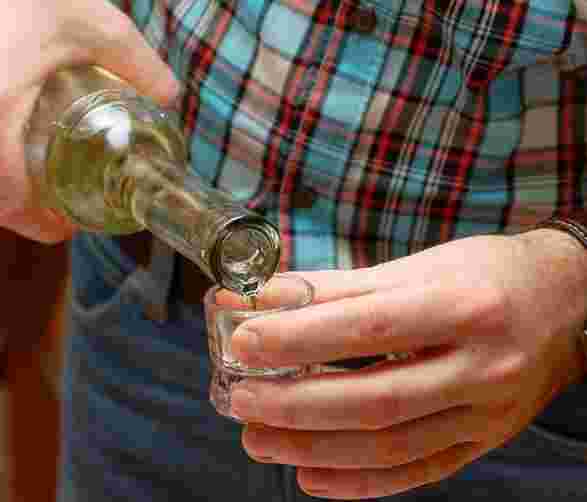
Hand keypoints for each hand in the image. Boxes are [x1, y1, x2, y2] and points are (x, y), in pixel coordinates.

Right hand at [0, 0, 177, 241]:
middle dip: (27, 208)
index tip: (70, 225)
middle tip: (63, 201)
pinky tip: (4, 144)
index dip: (42, 226)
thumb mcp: (97, 26)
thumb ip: (140, 68)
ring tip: (38, 174)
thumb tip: (169, 101)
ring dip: (0, 183)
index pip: (9, 203)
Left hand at [230, 230, 586, 498]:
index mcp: (463, 306)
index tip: (244, 341)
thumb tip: (255, 299)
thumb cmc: (481, 275)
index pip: (369, 328)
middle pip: (376, 399)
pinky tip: (310, 477)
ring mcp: (485, 414)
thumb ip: (330, 287)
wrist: (565, 303)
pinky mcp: (482, 443)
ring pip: (390, 446)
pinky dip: (358, 482)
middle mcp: (481, 366)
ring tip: (259, 439)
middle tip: (242, 402)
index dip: (300, 338)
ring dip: (314, 449)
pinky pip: (417, 473)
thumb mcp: (412, 267)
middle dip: (297, 405)